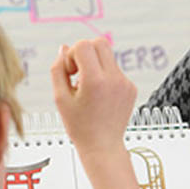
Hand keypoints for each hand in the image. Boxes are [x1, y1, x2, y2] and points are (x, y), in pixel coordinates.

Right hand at [50, 37, 136, 154]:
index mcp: (96, 80)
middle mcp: (114, 78)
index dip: (72, 55)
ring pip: (108, 56)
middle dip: (85, 52)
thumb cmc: (80, 127)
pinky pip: (116, 70)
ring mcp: (126, 82)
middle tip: (78, 73)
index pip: (84, 45)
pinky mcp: (131, 87)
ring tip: (88, 88)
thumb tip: (63, 49)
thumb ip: (58, 70)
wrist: (102, 146)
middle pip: (100, 42)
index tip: (70, 73)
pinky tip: (99, 96)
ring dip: (95, 65)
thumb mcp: (60, 98)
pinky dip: (105, 76)